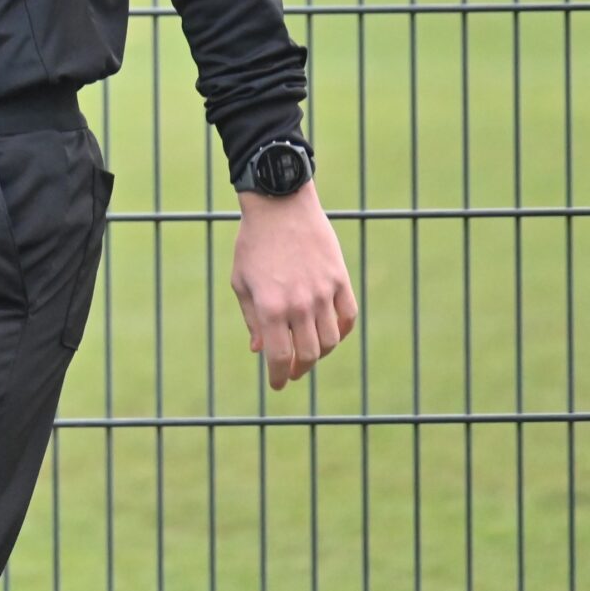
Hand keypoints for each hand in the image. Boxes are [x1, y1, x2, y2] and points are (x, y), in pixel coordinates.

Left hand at [231, 186, 358, 390]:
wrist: (280, 205)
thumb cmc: (253, 243)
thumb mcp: (241, 282)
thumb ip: (252, 319)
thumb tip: (259, 350)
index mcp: (271, 307)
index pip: (280, 358)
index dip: (279, 377)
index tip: (277, 385)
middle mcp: (300, 304)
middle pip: (309, 355)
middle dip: (299, 370)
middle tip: (292, 371)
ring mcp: (324, 292)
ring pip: (331, 340)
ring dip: (320, 352)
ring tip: (308, 351)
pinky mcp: (340, 279)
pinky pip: (348, 317)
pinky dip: (341, 331)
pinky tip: (329, 332)